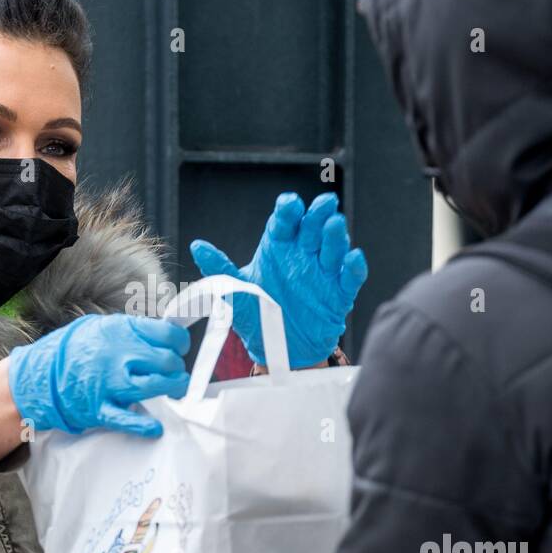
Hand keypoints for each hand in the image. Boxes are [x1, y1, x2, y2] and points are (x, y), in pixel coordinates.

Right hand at [7, 313, 189, 437]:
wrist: (39, 373)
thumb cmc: (76, 350)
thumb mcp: (102, 328)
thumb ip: (131, 332)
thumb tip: (163, 336)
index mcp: (120, 331)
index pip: (167, 333)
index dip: (180, 343)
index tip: (179, 349)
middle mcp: (116, 355)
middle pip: (166, 360)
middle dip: (177, 368)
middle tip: (175, 372)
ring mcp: (108, 383)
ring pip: (155, 385)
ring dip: (172, 388)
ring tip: (175, 389)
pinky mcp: (99, 408)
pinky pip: (126, 419)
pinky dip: (144, 426)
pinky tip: (155, 428)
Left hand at [190, 192, 367, 367]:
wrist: (277, 349)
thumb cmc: (256, 315)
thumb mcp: (233, 292)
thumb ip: (219, 268)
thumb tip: (197, 246)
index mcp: (278, 248)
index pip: (284, 223)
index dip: (288, 211)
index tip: (289, 204)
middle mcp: (302, 255)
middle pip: (313, 228)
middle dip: (318, 215)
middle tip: (324, 203)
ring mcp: (322, 274)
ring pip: (333, 248)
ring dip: (336, 236)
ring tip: (335, 225)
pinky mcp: (339, 294)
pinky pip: (349, 279)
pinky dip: (354, 268)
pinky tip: (353, 257)